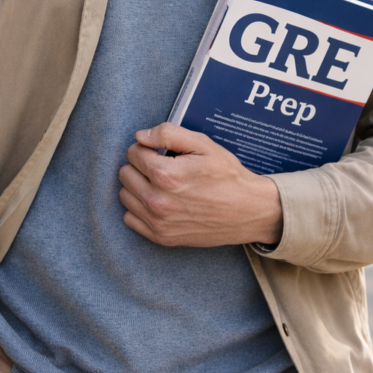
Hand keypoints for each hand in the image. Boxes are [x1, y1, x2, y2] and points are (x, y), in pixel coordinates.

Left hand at [118, 122, 282, 247]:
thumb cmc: (227, 176)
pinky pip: (130, 219)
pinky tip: (158, 200)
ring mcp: (158, 222)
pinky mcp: (161, 238)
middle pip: (125, 173)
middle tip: (161, 166)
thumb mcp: (203, 144)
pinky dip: (139, 208)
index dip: (146, 147)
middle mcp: (157, 201)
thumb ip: (168, 134)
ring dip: (137, 186)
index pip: (133, 153)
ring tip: (159, 183)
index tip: (160, 151)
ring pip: (125, 195)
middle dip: (139, 165)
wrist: (247, 210)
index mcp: (166, 175)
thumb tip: (140, 136)